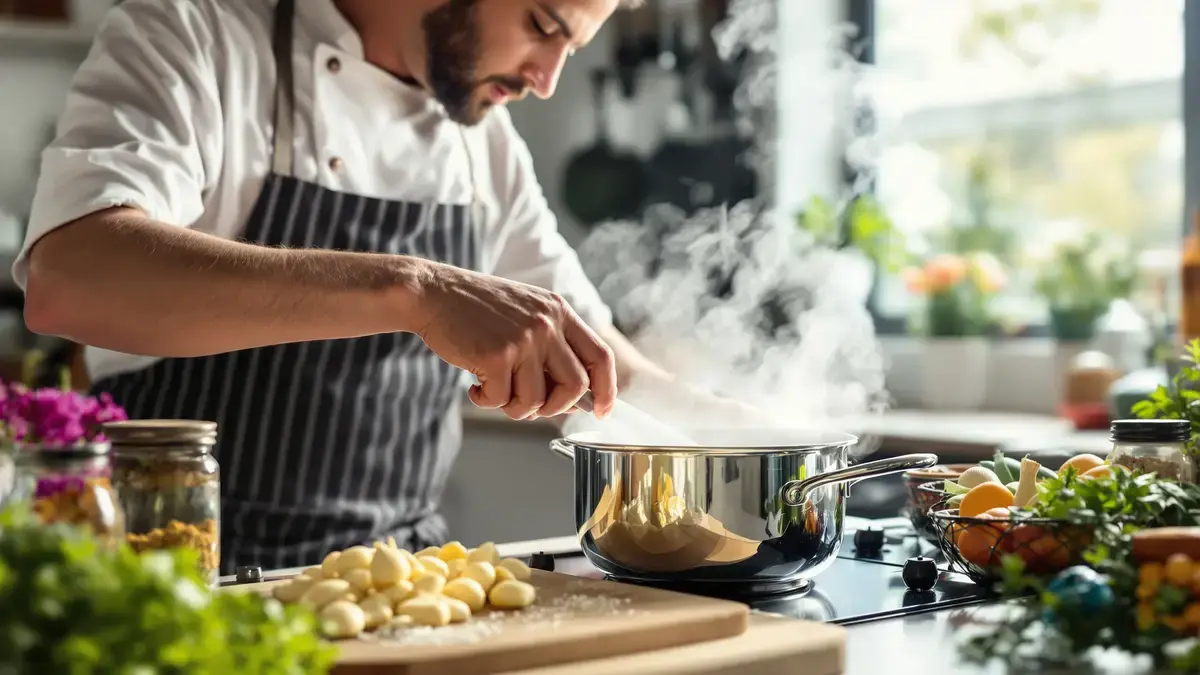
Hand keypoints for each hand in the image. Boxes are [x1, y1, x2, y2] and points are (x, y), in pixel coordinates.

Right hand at [411, 262, 615, 419]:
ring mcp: (524, 340)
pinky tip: (474, 387)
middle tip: (532, 408)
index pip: (600, 356)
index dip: (606, 389)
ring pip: (537, 401)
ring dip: (515, 408)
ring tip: (495, 392)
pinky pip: (503, 400)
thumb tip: (574, 395)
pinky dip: (487, 402)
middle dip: (555, 407)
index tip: (601, 409)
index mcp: (559, 311)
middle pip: (576, 386)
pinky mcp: (497, 356)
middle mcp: (547, 324)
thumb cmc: (476, 309)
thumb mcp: (526, 313)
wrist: (434, 293)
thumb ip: (552, 345)